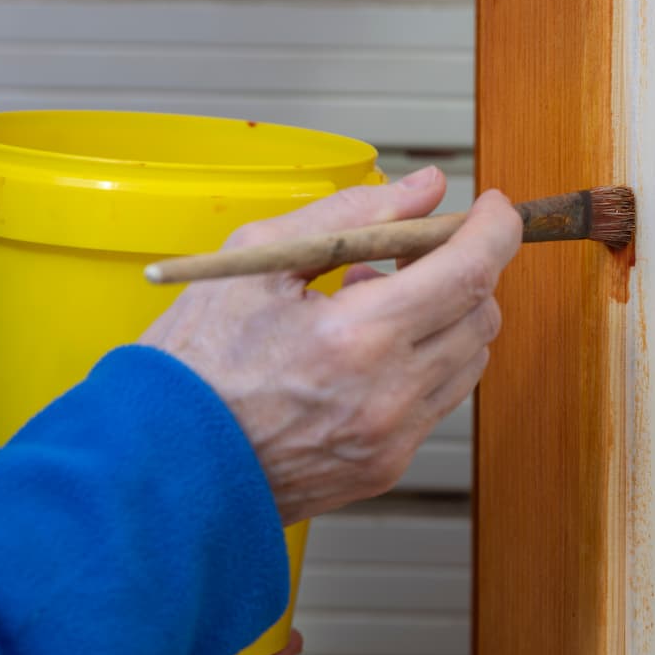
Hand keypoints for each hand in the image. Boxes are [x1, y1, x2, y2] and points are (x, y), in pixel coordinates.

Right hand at [140, 166, 522, 522]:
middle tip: (412, 252)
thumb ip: (352, 213)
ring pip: (469, 360)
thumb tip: (426, 187)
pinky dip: (423, 363)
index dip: (495, 230)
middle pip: (481, 315)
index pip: (470, 272)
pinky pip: (438, 401)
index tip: (493, 209)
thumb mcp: (258, 259)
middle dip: (465, 271)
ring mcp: (391, 439)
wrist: (160, 465)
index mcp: (354, 336)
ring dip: (446, 318)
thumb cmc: (193, 362)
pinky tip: (366, 351)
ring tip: (374, 304)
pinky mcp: (385, 467)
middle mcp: (387, 394)